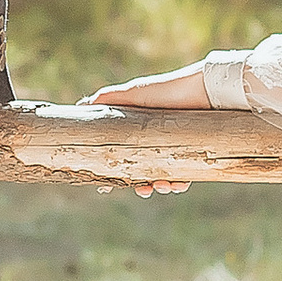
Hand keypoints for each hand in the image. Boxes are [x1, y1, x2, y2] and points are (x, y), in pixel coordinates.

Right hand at [88, 61, 209, 197]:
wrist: (201, 90)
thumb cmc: (164, 91)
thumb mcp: (130, 95)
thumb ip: (105, 100)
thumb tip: (80, 106)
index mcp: (136, 130)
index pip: (122, 156)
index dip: (114, 172)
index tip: (105, 187)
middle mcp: (154, 139)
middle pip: (142, 170)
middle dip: (141, 184)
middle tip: (142, 190)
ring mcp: (174, 146)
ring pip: (163, 175)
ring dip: (160, 186)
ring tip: (161, 186)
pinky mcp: (193, 151)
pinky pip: (184, 174)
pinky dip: (179, 183)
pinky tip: (177, 184)